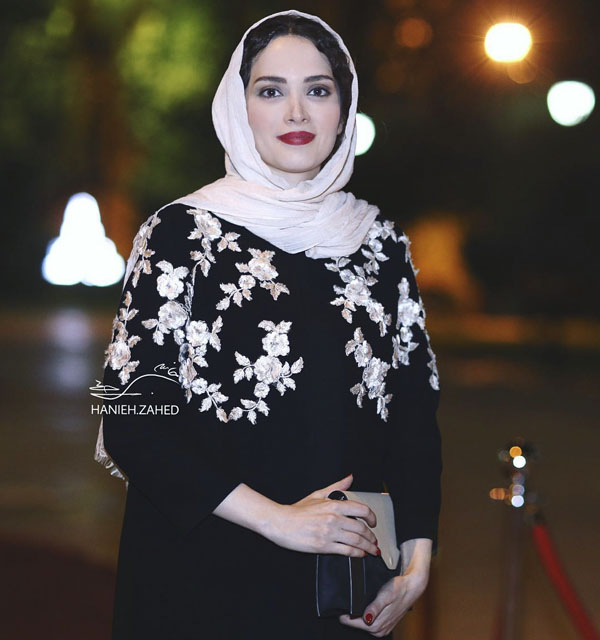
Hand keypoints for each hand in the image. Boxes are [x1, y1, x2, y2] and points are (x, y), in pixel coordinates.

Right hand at [265, 473, 379, 556]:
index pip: (361, 510)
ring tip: (372, 550)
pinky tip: (360, 554)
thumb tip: (349, 478)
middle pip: (361, 528)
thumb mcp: (318, 494)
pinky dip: (357, 554)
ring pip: (356, 541)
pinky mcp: (324, 546)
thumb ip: (337, 486)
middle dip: (371, 537)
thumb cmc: (298, 510)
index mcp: (334, 505)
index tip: (373, 522)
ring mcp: (329, 533)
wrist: (280, 523)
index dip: (372, 517)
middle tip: (374, 540)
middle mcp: (334, 519)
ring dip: (367, 547)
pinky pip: (346, 551)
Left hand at [339, 538, 431, 637]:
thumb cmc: (398, 589)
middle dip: (350, 615)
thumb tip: (366, 618)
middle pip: (358, 625)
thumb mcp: (385, 595)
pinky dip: (365, 616)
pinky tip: (364, 607)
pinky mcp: (385, 624)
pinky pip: (370, 623)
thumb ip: (375, 608)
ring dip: (357, 616)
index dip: (345, 615)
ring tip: (352, 603)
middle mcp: (380, 630)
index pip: (354, 623)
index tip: (338, 607)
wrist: (412, 587)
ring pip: (363, 625)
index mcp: (378, 624)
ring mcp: (383, 628)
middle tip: (344, 602)